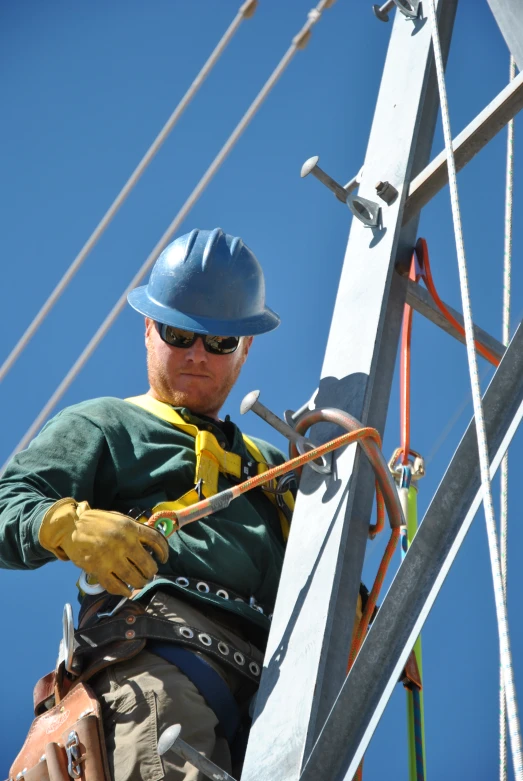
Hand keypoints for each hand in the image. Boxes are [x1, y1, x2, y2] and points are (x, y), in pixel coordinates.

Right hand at [39, 498, 168, 596]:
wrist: (72, 527)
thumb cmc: (98, 523)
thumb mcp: (119, 519)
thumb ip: (135, 530)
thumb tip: (152, 544)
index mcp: (130, 527)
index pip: (157, 540)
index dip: (164, 551)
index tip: (164, 558)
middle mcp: (123, 542)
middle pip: (147, 564)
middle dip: (151, 572)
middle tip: (149, 573)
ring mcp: (111, 557)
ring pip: (134, 578)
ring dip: (140, 583)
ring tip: (140, 582)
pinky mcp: (98, 569)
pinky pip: (115, 586)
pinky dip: (124, 591)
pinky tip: (127, 591)